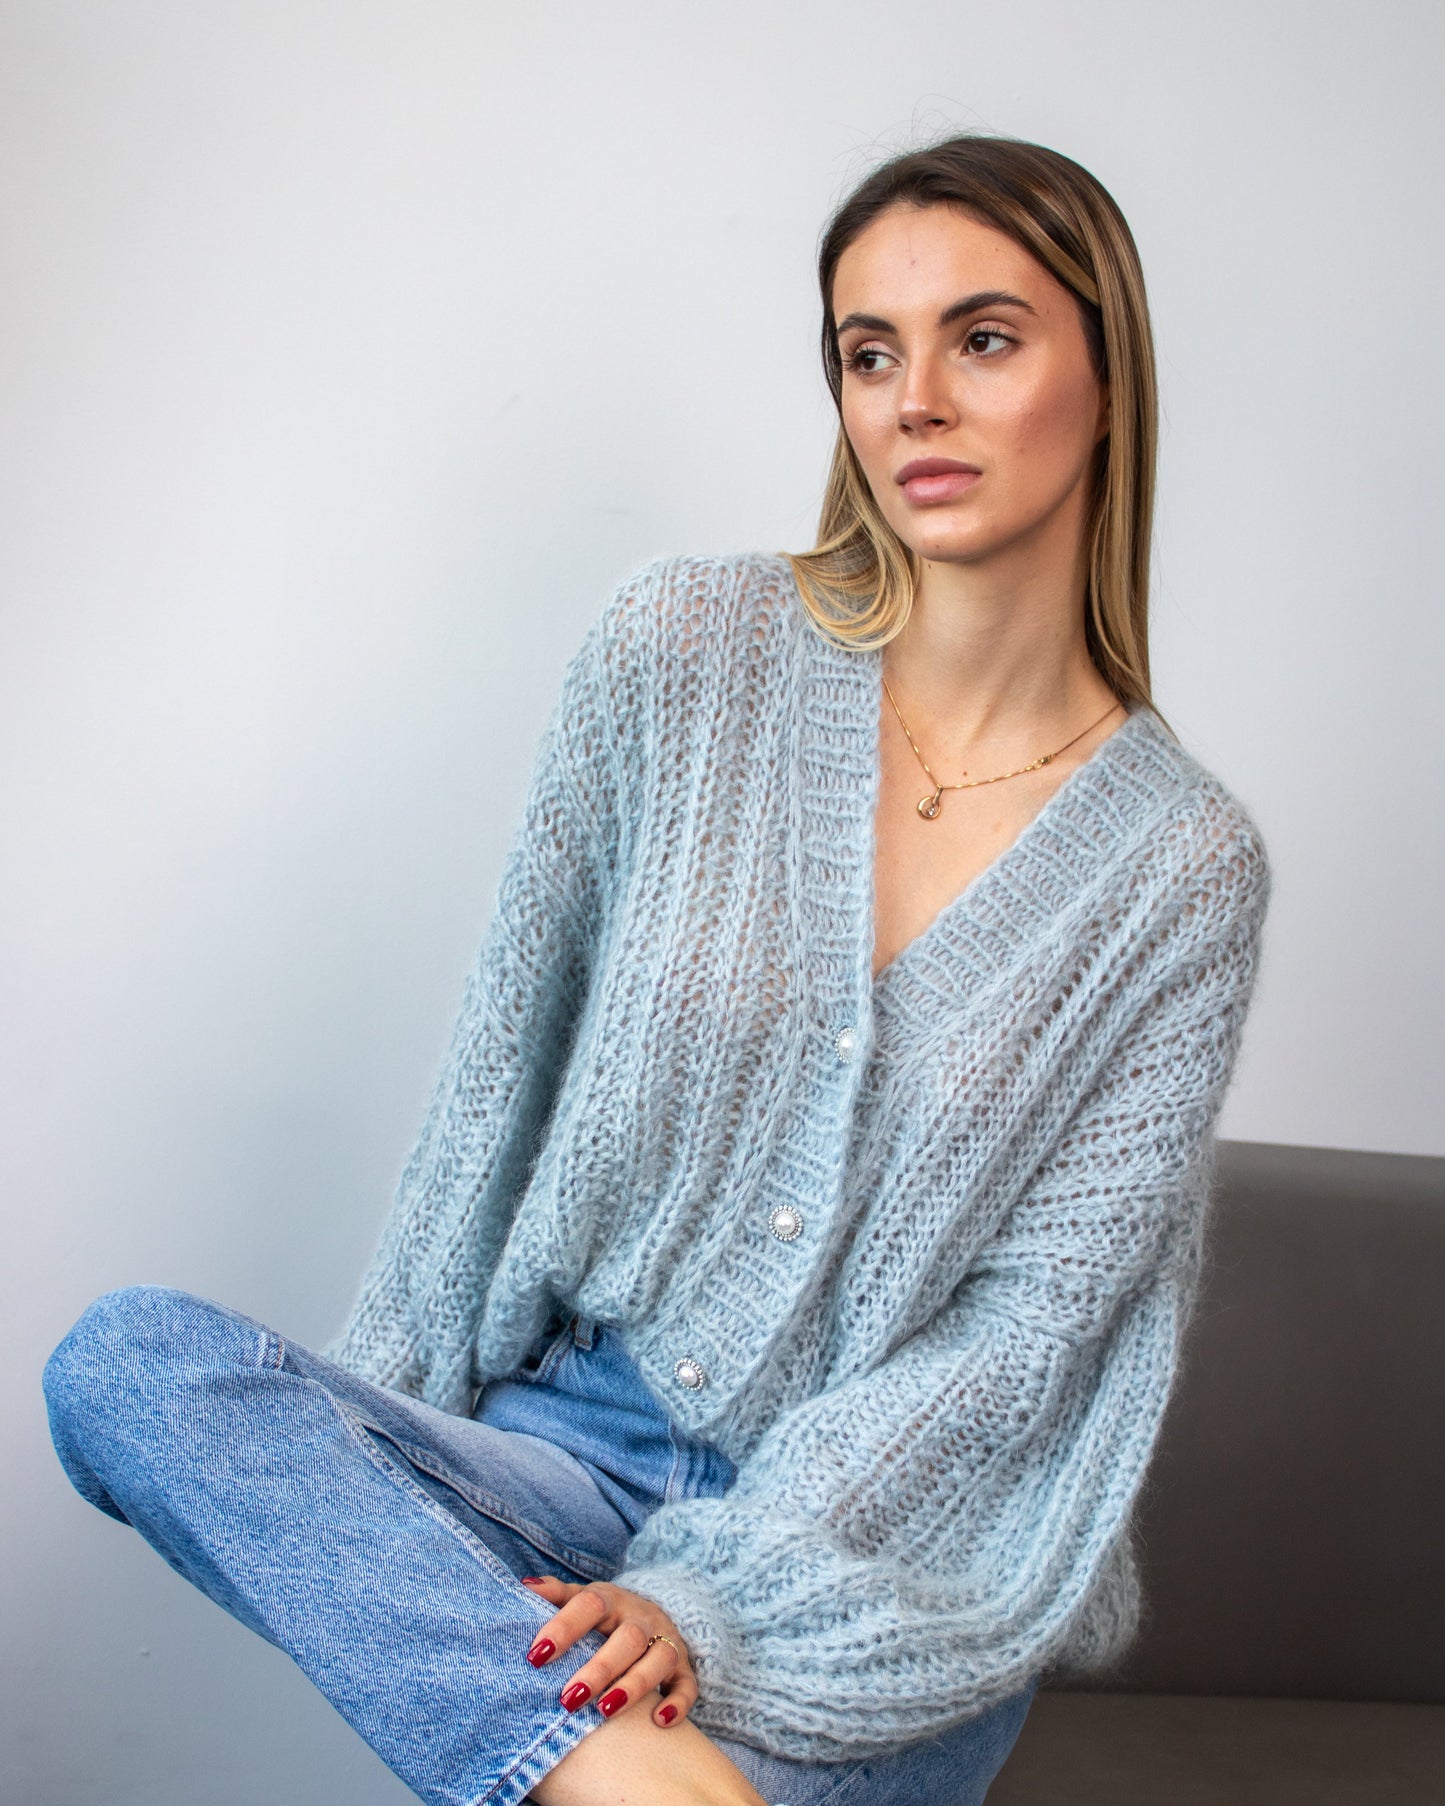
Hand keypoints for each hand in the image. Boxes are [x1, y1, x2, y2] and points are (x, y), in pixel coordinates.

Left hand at [521, 1575, 695, 1727]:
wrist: (651, 1615)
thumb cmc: (603, 1615)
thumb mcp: (580, 1599)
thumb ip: (554, 1595)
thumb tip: (522, 1587)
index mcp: (611, 1599)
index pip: (590, 1604)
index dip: (564, 1627)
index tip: (536, 1655)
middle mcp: (642, 1618)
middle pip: (628, 1638)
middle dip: (600, 1668)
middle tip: (569, 1698)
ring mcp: (666, 1641)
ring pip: (660, 1658)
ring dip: (634, 1685)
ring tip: (605, 1711)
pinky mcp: (684, 1668)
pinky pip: (688, 1685)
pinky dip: (678, 1702)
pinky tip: (658, 1721)